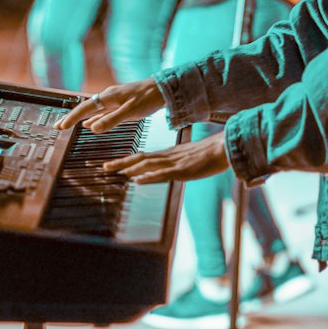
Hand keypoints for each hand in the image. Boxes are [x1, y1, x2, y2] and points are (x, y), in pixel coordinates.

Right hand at [56, 78, 163, 132]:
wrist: (164, 90)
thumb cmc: (148, 99)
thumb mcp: (130, 112)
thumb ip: (111, 120)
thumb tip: (91, 129)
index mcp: (108, 97)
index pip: (85, 108)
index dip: (72, 118)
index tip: (61, 127)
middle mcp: (108, 97)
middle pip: (85, 109)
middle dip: (71, 118)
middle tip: (58, 127)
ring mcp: (114, 101)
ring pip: (92, 111)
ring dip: (80, 119)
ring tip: (68, 126)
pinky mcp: (120, 105)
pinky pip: (102, 113)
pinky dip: (93, 119)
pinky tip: (89, 125)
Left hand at [102, 131, 228, 184]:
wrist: (223, 148)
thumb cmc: (209, 154)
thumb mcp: (188, 159)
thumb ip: (174, 164)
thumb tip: (166, 170)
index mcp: (168, 155)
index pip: (142, 157)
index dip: (126, 160)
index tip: (112, 164)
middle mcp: (167, 157)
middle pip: (139, 159)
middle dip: (120, 163)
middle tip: (104, 167)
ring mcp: (174, 163)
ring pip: (146, 164)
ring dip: (129, 168)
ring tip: (114, 171)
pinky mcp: (182, 170)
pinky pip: (162, 174)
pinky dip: (148, 177)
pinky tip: (138, 180)